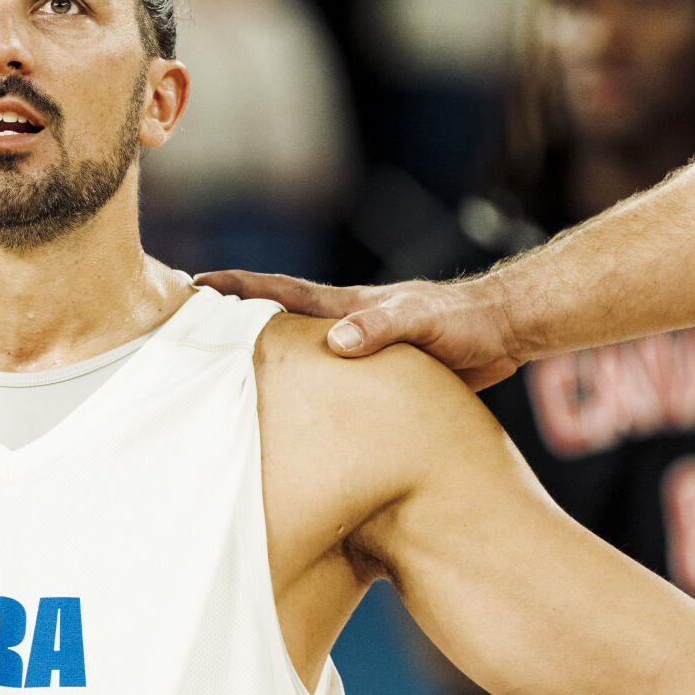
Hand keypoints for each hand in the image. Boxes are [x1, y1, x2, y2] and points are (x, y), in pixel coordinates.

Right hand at [196, 269, 525, 389]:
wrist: (503, 328)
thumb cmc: (465, 322)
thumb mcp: (423, 322)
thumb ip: (381, 328)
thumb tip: (336, 342)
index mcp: (345, 307)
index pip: (280, 293)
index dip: (237, 289)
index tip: (194, 285)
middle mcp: (343, 323)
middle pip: (276, 320)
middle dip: (233, 322)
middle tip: (191, 332)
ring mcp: (357, 345)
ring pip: (297, 350)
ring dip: (263, 356)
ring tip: (225, 376)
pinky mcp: (373, 371)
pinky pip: (324, 376)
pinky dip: (300, 383)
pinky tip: (292, 408)